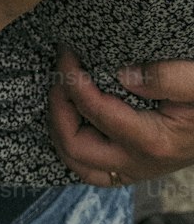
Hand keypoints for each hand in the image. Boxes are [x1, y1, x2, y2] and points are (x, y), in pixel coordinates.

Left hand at [49, 46, 193, 186]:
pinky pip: (93, 169)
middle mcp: (139, 162)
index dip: (72, 80)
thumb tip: (124, 73)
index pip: (95, 110)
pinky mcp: (135, 167)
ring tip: (61, 96)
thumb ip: (165, 76)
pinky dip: (74, 146)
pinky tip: (74, 119)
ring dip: (60, 131)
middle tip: (58, 76)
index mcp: (152, 139)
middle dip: (57, 108)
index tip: (67, 53)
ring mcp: (136, 169)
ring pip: (79, 166)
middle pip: (76, 148)